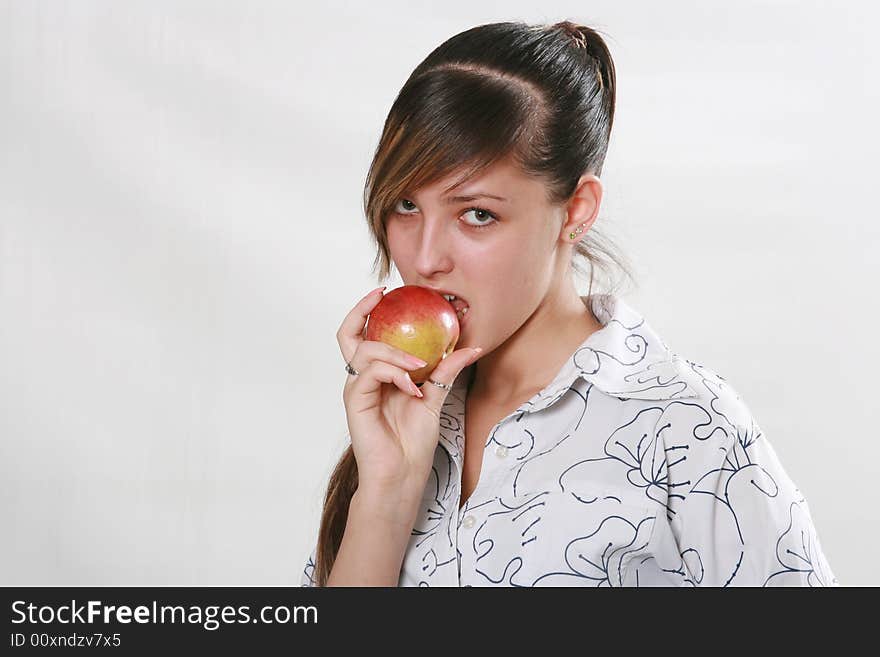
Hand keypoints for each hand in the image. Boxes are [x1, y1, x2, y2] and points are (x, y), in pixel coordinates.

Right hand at [337, 287, 480, 492]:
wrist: (403, 473)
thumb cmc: (413, 439)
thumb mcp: (435, 397)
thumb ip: (447, 371)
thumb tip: (472, 347)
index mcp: (377, 373)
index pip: (365, 333)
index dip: (370, 309)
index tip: (390, 291)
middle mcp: (362, 377)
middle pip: (348, 333)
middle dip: (361, 309)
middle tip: (382, 295)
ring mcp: (357, 388)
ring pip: (365, 350)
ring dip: (394, 352)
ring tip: (420, 365)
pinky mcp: (355, 401)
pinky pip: (370, 373)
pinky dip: (394, 373)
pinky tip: (413, 385)